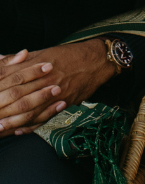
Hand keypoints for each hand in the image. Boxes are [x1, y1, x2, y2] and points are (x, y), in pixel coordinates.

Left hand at [0, 40, 114, 134]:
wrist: (95, 61)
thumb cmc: (68, 55)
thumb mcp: (42, 53)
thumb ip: (19, 60)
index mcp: (36, 67)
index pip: (11, 79)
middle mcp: (45, 81)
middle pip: (18, 97)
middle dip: (3, 108)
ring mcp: (56, 94)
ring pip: (31, 110)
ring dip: (15, 121)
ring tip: (1, 128)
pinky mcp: (65, 102)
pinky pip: (46, 117)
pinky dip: (33, 125)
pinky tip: (22, 130)